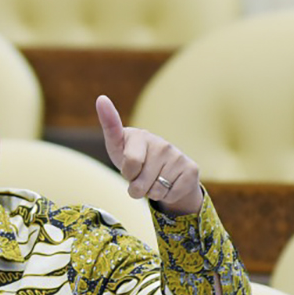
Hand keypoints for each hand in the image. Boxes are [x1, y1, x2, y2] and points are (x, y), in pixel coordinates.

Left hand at [96, 95, 202, 214]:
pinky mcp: (191, 168)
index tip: (119, 119)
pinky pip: (170, 195)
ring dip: (150, 192)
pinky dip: (166, 196)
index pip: (131, 161)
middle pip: (138, 183)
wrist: (167, 173)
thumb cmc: (135, 159)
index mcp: (139, 136)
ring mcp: (177, 155)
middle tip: (139, 178)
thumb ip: (110, 131)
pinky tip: (168, 184)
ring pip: (155, 191)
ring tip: (153, 180)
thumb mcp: (118, 149)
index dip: (128, 168)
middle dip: (135, 187)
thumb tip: (102, 98)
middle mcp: (160, 143)